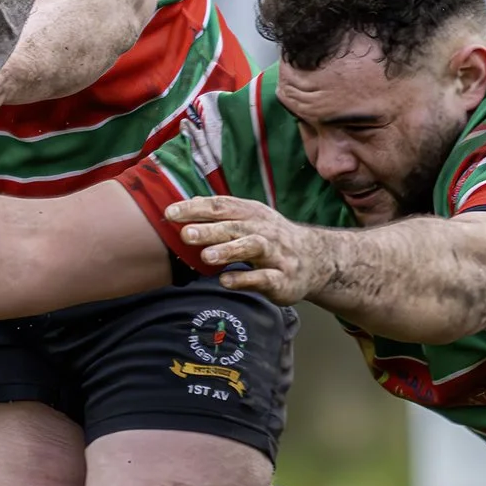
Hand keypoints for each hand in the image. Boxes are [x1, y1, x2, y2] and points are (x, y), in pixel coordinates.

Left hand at [164, 193, 327, 303]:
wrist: (315, 260)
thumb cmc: (272, 239)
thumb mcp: (250, 220)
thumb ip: (221, 215)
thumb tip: (188, 204)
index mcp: (252, 213)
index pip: (221, 206)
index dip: (196, 208)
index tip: (170, 213)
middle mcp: (264, 230)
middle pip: (235, 226)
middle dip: (209, 230)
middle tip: (185, 234)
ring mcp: (275, 255)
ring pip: (252, 247)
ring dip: (229, 251)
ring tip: (206, 256)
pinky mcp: (282, 279)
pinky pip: (263, 278)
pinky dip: (244, 279)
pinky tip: (225, 281)